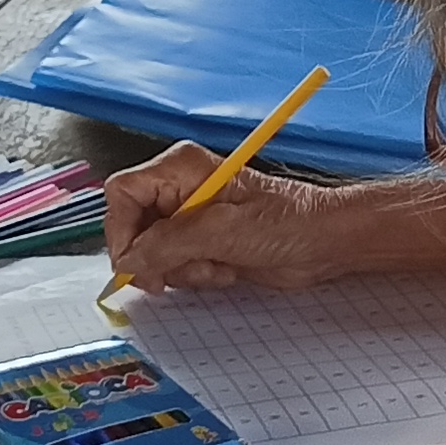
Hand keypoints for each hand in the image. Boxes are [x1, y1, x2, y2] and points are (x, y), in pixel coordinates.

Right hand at [101, 146, 353, 293]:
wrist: (324, 243)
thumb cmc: (286, 222)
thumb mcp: (221, 232)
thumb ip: (168, 244)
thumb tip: (128, 260)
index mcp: (180, 168)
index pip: (123, 194)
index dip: (121, 230)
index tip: (133, 261)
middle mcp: (180, 188)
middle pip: (133, 227)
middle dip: (154, 257)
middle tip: (173, 275)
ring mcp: (190, 216)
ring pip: (152, 251)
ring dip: (179, 270)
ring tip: (215, 267)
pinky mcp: (202, 241)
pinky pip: (175, 264)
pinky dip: (194, 275)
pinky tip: (224, 271)